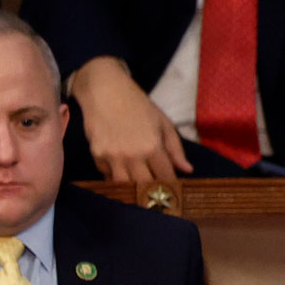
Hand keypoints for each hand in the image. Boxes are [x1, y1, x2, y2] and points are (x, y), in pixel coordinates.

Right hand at [70, 57, 191, 183]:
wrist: (104, 90)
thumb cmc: (137, 105)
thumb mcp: (163, 123)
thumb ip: (175, 149)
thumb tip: (187, 170)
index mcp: (153, 147)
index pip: (166, 178)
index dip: (171, 187)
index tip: (173, 191)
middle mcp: (133, 155)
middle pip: (145, 187)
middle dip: (153, 192)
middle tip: (157, 194)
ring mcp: (113, 156)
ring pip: (125, 185)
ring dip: (133, 188)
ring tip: (139, 188)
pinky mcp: (97, 154)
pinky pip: (107, 175)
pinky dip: (114, 177)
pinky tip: (122, 172)